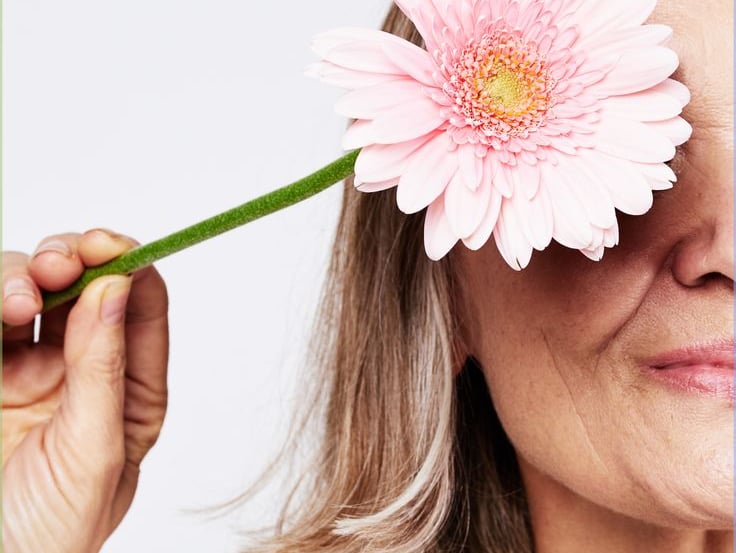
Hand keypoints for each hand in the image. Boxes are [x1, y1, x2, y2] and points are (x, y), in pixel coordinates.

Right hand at [2, 229, 168, 552]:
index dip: (131, 267)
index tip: (112, 246)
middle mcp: (86, 369)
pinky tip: (3, 311)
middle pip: (87, 287)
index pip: (143, 309)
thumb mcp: (94, 451)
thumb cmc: (55, 532)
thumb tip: (115, 289)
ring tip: (20, 299)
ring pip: (34, 291)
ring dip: (27, 275)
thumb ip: (103, 369)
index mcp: (133, 389)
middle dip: (75, 260)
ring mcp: (32, 368)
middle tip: (61, 261)